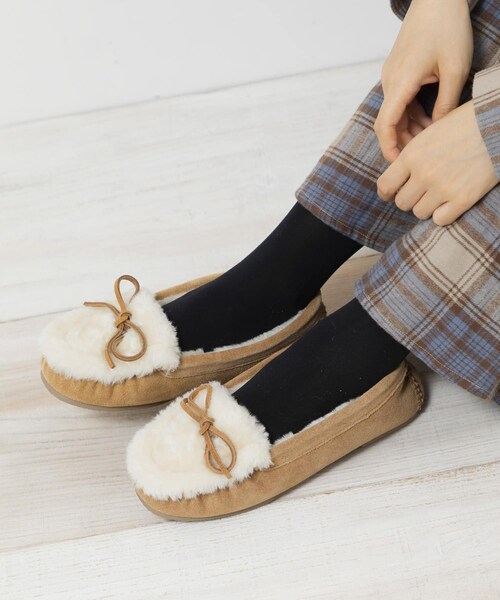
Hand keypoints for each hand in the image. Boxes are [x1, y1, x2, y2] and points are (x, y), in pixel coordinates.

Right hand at [375, 0, 472, 161]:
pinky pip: (400, 100)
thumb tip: (437, 131)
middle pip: (389, 122)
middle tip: (422, 157)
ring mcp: (392, 76)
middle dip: (403, 142)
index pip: (385, 125)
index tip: (398, 165)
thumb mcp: (455, 70)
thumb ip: (445, 104)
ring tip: (431, 139)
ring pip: (395, 113)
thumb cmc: (447, 27)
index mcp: (400, 82)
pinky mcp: (398, 72)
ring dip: (410, 128)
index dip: (389, 148)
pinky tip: (429, 120)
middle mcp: (390, 81)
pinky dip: (411, 114)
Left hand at [376, 101, 498, 225]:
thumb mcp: (431, 132)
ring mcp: (443, 188)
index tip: (391, 194)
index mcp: (412, 155)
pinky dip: (443, 214)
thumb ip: (412, 156)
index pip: (385, 185)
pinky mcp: (463, 199)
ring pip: (419, 213)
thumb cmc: (466, 124)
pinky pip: (439, 220)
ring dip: (427, 206)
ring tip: (439, 193)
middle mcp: (424, 173)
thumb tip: (398, 178)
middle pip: (402, 202)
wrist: (499, 125)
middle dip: (410, 198)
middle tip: (422, 190)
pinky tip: (450, 202)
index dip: (387, 193)